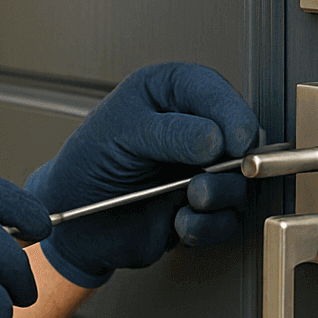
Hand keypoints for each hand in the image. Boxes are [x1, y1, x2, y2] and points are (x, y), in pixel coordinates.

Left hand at [25, 63, 258, 287]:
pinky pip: (228, 219)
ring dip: (218, 195)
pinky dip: (207, 225)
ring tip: (190, 198)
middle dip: (230, 162)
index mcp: (170, 93)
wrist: (77, 221)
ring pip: (240, 181)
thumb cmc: (88, 164)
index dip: (232, 114)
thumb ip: (168, 133)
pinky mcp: (204, 207)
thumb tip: (215, 139)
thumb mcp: (120, 134)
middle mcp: (192, 127)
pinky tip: (179, 221)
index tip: (235, 140)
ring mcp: (202, 168)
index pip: (215, 92)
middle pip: (240, 137)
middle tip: (206, 175)